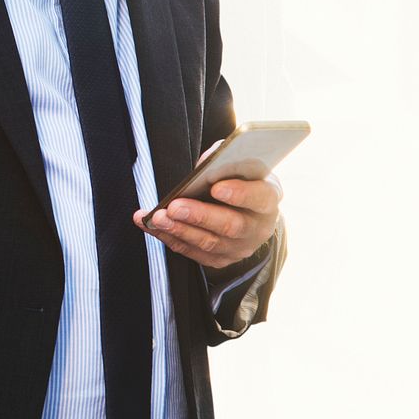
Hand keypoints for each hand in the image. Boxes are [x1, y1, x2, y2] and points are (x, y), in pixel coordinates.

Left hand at [133, 145, 281, 271]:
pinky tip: (150, 226)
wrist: (243, 208)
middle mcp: (258, 228)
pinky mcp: (220, 259)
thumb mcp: (239, 164)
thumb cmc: (239, 178)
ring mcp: (240, 248)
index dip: (240, 194)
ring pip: (209, 243)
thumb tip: (204, 164)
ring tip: (156, 217)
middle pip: (231, 226)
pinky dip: (170, 238)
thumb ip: (225, 159)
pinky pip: (193, 253)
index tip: (216, 187)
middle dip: (199, 216)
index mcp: (268, 199)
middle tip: (174, 206)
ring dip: (179, 230)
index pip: (260, 198)